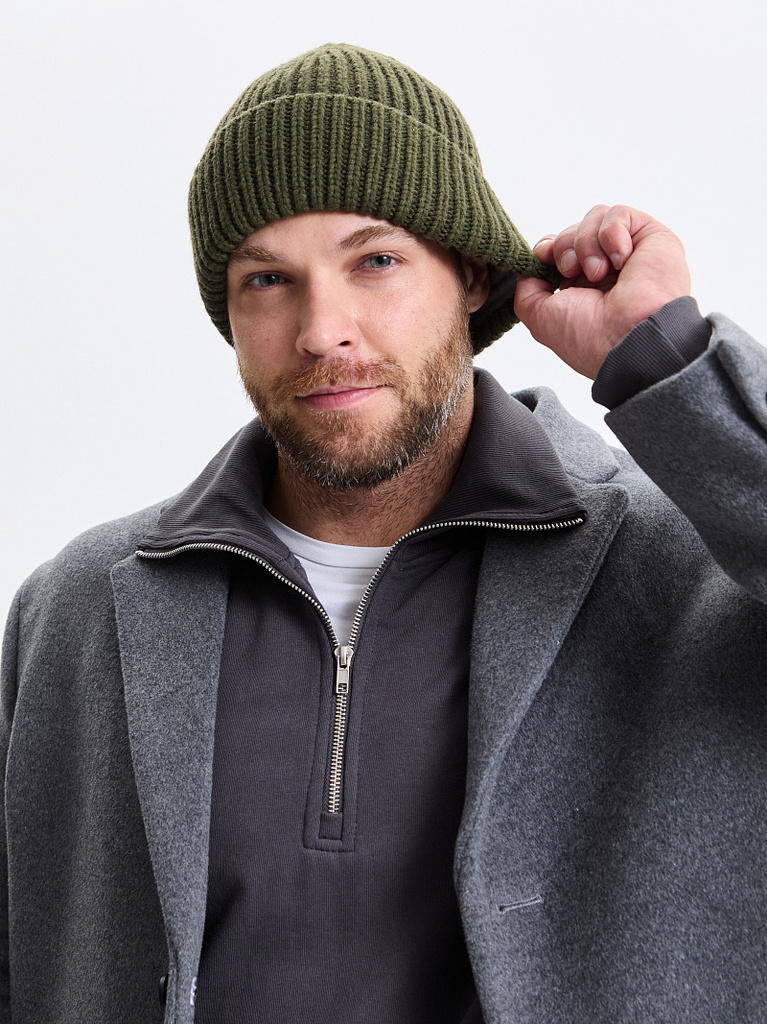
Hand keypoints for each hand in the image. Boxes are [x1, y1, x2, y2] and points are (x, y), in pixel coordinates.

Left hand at [514, 205, 690, 378]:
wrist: (629, 339)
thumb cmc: (589, 337)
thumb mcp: (540, 317)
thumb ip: (528, 290)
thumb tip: (530, 267)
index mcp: (585, 287)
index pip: (560, 247)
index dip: (548, 248)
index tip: (543, 257)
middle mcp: (608, 268)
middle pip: (572, 230)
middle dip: (564, 247)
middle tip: (572, 271)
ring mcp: (630, 252)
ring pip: (595, 217)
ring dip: (586, 243)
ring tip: (598, 272)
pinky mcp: (651, 237)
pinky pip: (619, 213)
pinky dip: (611, 234)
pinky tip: (620, 260)